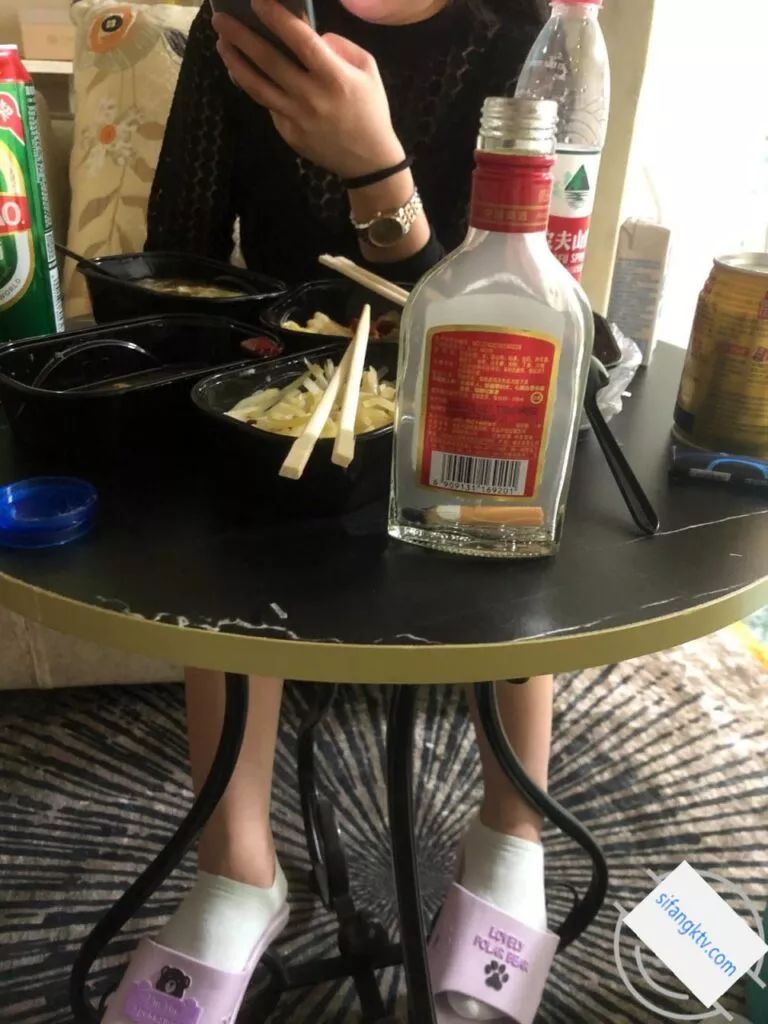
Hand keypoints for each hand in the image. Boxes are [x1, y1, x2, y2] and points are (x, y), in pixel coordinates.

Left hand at [213, 0, 405, 178]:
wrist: (369, 160)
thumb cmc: (371, 110)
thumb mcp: (368, 70)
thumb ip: (341, 47)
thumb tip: (313, 35)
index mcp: (334, 77)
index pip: (299, 40)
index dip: (276, 18)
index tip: (257, 1)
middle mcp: (311, 96)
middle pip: (269, 61)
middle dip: (241, 36)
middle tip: (220, 20)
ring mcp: (296, 117)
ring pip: (258, 87)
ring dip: (236, 63)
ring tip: (222, 45)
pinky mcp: (288, 133)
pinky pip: (269, 105)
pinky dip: (255, 87)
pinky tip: (244, 72)